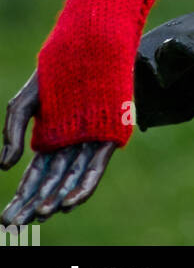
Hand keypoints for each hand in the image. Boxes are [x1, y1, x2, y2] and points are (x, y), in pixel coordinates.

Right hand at [0, 72, 115, 224]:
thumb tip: (5, 165)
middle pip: (52, 183)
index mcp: (52, 138)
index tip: (8, 217)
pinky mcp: (109, 135)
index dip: (22, 197)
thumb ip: (13, 132)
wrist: (87, 44)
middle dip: (35, 204)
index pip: (36, 176)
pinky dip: (83, 186)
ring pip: (72, 179)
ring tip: (42, 214)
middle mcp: (71, 144)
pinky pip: (95, 167)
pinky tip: (68, 202)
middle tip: (18, 223)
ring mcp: (90, 141)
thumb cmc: (55, 71)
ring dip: (57, 199)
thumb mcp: (25, 102)